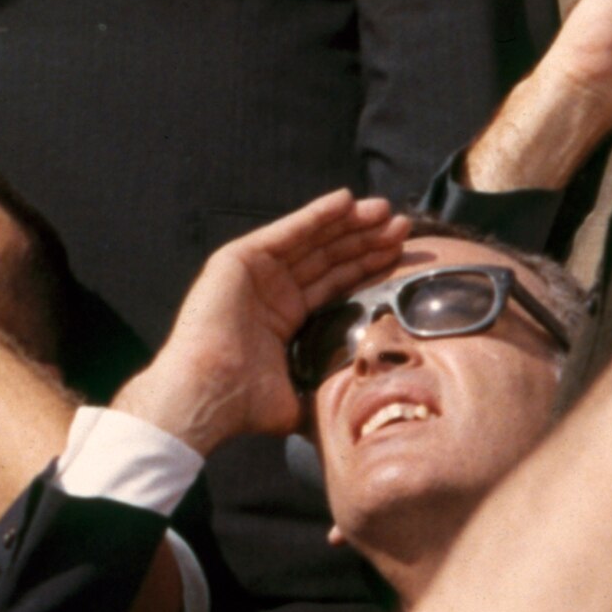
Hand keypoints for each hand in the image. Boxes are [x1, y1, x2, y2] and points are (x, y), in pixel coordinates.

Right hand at [116, 194, 408, 452]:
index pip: (334, 284)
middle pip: (327, 258)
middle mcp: (271, 291)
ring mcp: (254, 273)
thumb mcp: (300, 397)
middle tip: (402, 225)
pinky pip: (286, 232)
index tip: (401, 254)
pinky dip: (315, 215)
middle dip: (364, 239)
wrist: (209, 395)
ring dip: (347, 222)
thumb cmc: (245, 404)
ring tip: (384, 209)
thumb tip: (353, 410)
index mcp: (284, 319)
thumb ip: (323, 390)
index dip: (366, 267)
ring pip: (311, 241)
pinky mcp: (239, 259)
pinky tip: (345, 200)